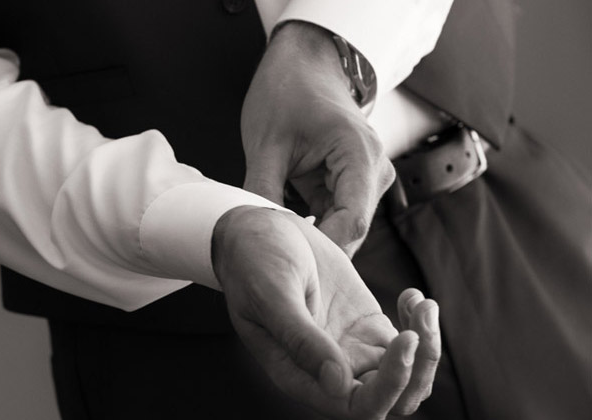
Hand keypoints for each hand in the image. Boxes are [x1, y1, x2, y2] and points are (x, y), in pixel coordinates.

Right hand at [212, 206, 440, 417]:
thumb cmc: (253, 262)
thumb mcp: (271, 294)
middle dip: (418, 370)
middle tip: (421, 321)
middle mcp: (328, 370)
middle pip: (391, 399)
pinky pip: (405, 343)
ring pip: (405, 375)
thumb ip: (300, 339)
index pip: (356, 406)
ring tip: (423, 305)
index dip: (389, 385)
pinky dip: (419, 324)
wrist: (259, 233)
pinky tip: (411, 297)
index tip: (405, 339)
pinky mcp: (365, 325)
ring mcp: (350, 348)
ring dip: (427, 349)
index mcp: (300, 374)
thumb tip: (337, 385)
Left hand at [241, 22, 394, 256]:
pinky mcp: (355, 185)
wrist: (305, 68)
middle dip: (315, 249)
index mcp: (360, 155)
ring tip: (276, 243)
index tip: (286, 260)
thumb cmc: (288, 94)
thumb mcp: (266, 144)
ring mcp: (368, 179)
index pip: (352, 223)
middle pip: (351, 232)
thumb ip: (262, 192)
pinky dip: (313, 228)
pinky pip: (337, 219)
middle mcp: (374, 171)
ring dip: (313, 240)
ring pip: (344, 230)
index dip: (321, 250)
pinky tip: (287, 228)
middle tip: (275, 259)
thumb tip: (257, 236)